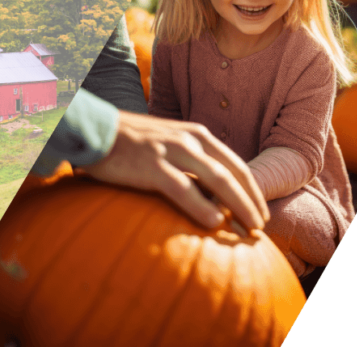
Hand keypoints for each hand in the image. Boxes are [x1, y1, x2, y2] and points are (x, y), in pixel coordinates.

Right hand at [77, 111, 270, 234]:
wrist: (95, 128)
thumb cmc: (132, 142)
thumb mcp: (169, 144)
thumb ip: (190, 164)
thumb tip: (211, 196)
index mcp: (197, 134)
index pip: (236, 164)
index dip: (252, 190)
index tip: (261, 212)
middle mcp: (190, 140)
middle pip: (232, 173)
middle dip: (252, 201)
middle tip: (262, 227)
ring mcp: (172, 151)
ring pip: (217, 180)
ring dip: (239, 206)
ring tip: (251, 229)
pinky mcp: (152, 166)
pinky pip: (183, 189)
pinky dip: (202, 207)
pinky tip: (215, 224)